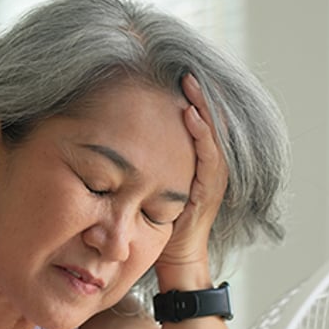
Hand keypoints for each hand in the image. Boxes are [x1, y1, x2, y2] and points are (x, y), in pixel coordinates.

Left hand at [154, 74, 228, 286]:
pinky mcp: (209, 189)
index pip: (198, 123)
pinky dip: (201, 134)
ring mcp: (212, 177)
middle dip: (198, 95)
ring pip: (212, 133)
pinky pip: (209, 155)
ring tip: (190, 84)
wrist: (177, 258)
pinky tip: (190, 115)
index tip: (175, 76)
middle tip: (184, 70)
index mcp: (197, 163)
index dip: (190, 99)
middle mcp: (209, 166)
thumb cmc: (160, 222)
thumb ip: (144, 163)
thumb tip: (117, 135)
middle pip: (209, 122)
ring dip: (202, 107)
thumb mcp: (151, 183)